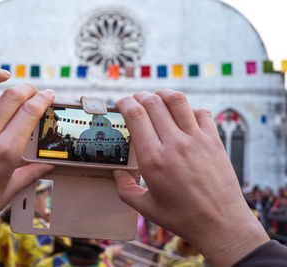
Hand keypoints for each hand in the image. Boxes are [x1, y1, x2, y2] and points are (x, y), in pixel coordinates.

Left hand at [0, 61, 53, 265]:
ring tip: (3, 73)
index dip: (43, 100)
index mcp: (5, 154)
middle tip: (33, 90)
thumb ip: (30, 174)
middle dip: (27, 89)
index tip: (49, 95)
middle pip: (10, 99)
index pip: (30, 114)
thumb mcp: (8, 193)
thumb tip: (49, 165)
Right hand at [114, 89, 268, 266]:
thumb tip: (117, 175)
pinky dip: (189, 109)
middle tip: (135, 98)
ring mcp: (196, 140)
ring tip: (157, 95)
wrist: (220, 223)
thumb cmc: (182, 217)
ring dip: (164, 94)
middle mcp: (174, 144)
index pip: (136, 116)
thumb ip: (126, 190)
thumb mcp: (146, 208)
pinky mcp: (214, 141)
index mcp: (153, 159)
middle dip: (140, 95)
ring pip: (178, 101)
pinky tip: (184, 115)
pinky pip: (201, 113)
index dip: (125, 103)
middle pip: (153, 103)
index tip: (121, 102)